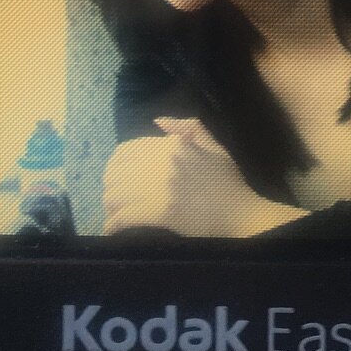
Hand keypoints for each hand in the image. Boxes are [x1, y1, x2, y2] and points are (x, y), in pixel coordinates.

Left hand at [101, 117, 303, 236]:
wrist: (241, 213)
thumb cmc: (228, 181)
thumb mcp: (213, 145)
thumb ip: (188, 128)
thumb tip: (158, 121)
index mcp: (173, 145)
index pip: (126, 151)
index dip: (115, 167)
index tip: (116, 179)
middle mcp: (163, 162)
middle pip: (116, 173)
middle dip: (110, 187)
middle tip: (113, 200)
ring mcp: (161, 187)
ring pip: (115, 195)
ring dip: (110, 207)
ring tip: (114, 214)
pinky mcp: (160, 212)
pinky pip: (123, 217)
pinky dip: (113, 224)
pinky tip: (113, 230)